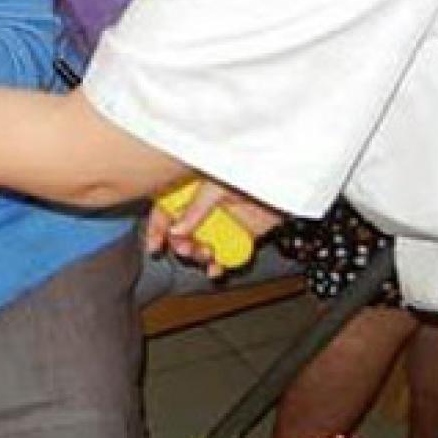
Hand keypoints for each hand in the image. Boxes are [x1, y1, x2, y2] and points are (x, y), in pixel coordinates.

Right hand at [146, 178, 284, 277]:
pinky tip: (217, 269)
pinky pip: (226, 254)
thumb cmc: (250, 169)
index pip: (166, 210)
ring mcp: (222, 223)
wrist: (282, 180)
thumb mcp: (214, 187)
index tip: (155, 246)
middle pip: (181, 233)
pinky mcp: (240, 236)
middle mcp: (204, 209)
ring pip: (201, 246)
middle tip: (186, 249)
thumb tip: (176, 230)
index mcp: (191, 190)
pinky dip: (220, 265)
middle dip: (181, 245)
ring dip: (199, 255)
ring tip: (206, 255)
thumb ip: (195, 210)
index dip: (157, 228)